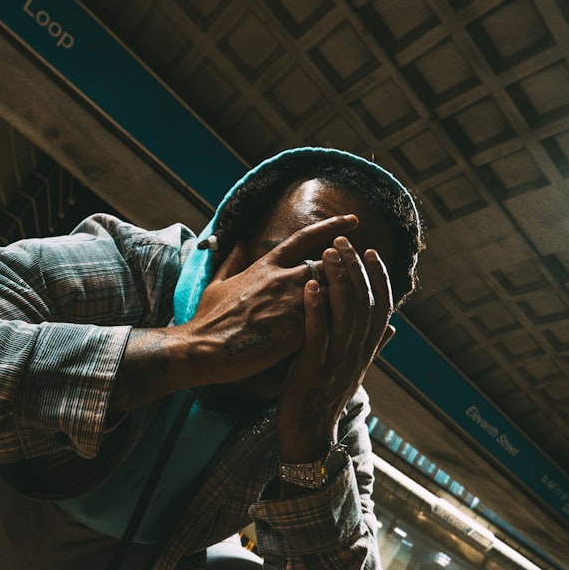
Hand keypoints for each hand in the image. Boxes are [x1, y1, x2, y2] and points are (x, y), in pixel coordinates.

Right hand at [186, 214, 360, 384]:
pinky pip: (329, 322)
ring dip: (347, 300)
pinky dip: (340, 326)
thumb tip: (239, 241)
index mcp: (266, 266)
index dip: (331, 227)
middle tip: (363, 273)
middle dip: (346, 269)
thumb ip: (232, 261)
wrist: (204, 348)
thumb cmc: (209, 320)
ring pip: (335, 293)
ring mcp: (292, 303)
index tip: (353, 220)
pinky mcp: (297, 330)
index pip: (305, 238)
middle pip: (330, 265)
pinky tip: (352, 333)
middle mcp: (284, 279)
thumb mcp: (217, 284)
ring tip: (362, 309)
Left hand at [276, 238, 394, 463]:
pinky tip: (309, 284)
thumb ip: (369, 346)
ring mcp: (336, 363)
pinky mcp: (312, 371)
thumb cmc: (323, 399)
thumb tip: (392, 328)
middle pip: (364, 303)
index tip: (371, 252)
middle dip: (355, 269)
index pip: (381, 308)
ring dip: (338, 280)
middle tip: (345, 240)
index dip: (379, 278)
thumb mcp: (350, 371)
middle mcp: (356, 355)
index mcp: (365, 352)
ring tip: (329, 252)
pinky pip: (317, 334)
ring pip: (345, 315)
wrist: (307, 436)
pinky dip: (316, 308)